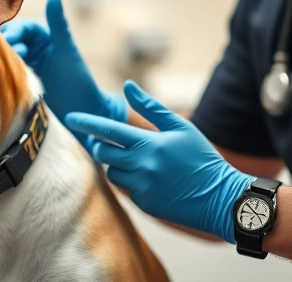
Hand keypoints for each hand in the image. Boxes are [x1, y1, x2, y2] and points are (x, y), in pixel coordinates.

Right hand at [0, 0, 126, 144]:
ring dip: (3, 60)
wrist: (83, 114)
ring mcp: (29, 65)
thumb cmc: (79, 81)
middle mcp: (35, 49)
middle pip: (12, 41)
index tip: (9, 40)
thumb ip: (59, 25)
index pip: (25, 28)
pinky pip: (8, 73)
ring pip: (8, 57)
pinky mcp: (24, 82)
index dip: (16, 32)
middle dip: (5, 46)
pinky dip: (3, 73)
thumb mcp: (66, 51)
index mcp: (46, 37)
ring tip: (5, 68)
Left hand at [65, 81, 255, 243]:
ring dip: (118, 165)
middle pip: (103, 153)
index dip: (87, 123)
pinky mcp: (145, 205)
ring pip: (113, 173)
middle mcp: (141, 166)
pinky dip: (133, 182)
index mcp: (149, 144)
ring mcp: (141, 188)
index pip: (108, 130)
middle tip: (108, 142)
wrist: (220, 197)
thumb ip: (151, 107)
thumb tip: (127, 86)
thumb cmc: (201, 157)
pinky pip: (127, 190)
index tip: (71, 117)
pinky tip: (153, 179)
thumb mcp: (181, 127)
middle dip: (101, 146)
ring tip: (140, 162)